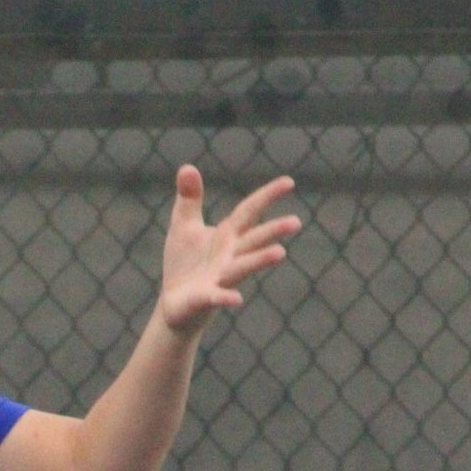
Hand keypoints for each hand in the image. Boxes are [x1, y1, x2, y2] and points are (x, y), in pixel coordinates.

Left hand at [156, 168, 298, 336]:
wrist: (174, 303)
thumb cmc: (184, 263)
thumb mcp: (183, 225)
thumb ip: (189, 199)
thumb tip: (187, 166)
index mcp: (227, 235)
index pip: (250, 211)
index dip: (267, 196)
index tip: (289, 182)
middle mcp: (230, 255)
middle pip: (254, 240)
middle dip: (273, 231)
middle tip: (296, 222)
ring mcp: (221, 277)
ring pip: (243, 267)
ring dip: (260, 260)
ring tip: (280, 253)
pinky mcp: (206, 298)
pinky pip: (218, 297)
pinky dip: (226, 297)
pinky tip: (236, 300)